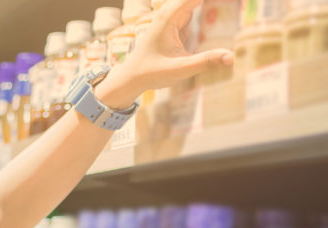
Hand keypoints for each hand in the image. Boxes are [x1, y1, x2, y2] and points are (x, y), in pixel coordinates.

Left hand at [95, 0, 234, 109]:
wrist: (131, 77)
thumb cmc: (151, 72)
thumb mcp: (179, 69)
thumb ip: (205, 62)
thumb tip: (232, 57)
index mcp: (169, 18)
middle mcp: (169, 14)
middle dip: (214, 0)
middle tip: (239, 1)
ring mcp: (172, 19)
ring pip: (194, 1)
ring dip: (209, 2)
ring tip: (233, 2)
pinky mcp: (176, 25)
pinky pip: (193, 9)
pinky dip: (204, 4)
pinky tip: (221, 4)